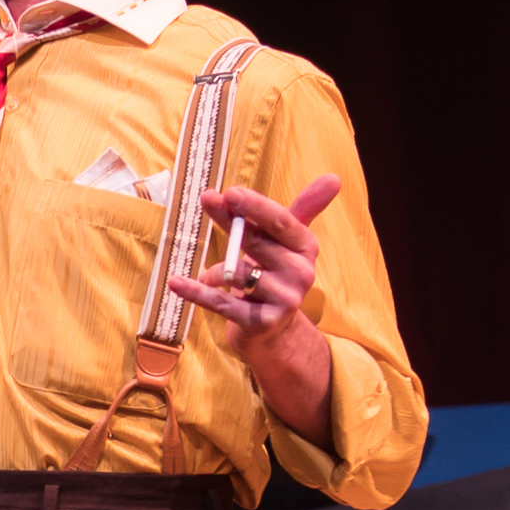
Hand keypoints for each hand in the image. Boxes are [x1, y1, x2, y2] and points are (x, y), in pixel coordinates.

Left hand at [169, 173, 339, 352]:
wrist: (273, 332)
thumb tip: (335, 177)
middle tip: (207, 199)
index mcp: (307, 248)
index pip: (281, 222)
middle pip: (256, 241)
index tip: (229, 192)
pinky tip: (175, 282)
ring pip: (236, 273)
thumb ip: (302, 210)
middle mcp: (301, 273)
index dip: (255, 206)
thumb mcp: (289, 243)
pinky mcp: (261, 323)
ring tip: (211, 277)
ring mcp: (283, 300)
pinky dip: (196, 292)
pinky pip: (221, 303)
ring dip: (215, 272)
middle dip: (228, 220)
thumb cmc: (274, 275)